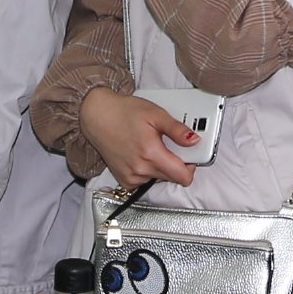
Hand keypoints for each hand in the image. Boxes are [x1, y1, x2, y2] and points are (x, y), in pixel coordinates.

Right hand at [77, 88, 203, 190]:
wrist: (97, 115)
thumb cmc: (123, 112)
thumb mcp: (156, 114)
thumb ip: (177, 130)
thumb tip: (194, 140)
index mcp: (151, 153)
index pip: (183, 177)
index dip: (191, 166)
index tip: (189, 155)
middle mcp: (140, 169)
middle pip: (172, 178)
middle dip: (176, 163)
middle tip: (168, 145)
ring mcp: (131, 177)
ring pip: (159, 179)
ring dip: (161, 166)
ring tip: (151, 146)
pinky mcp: (124, 180)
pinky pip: (145, 181)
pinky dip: (148, 170)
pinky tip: (141, 155)